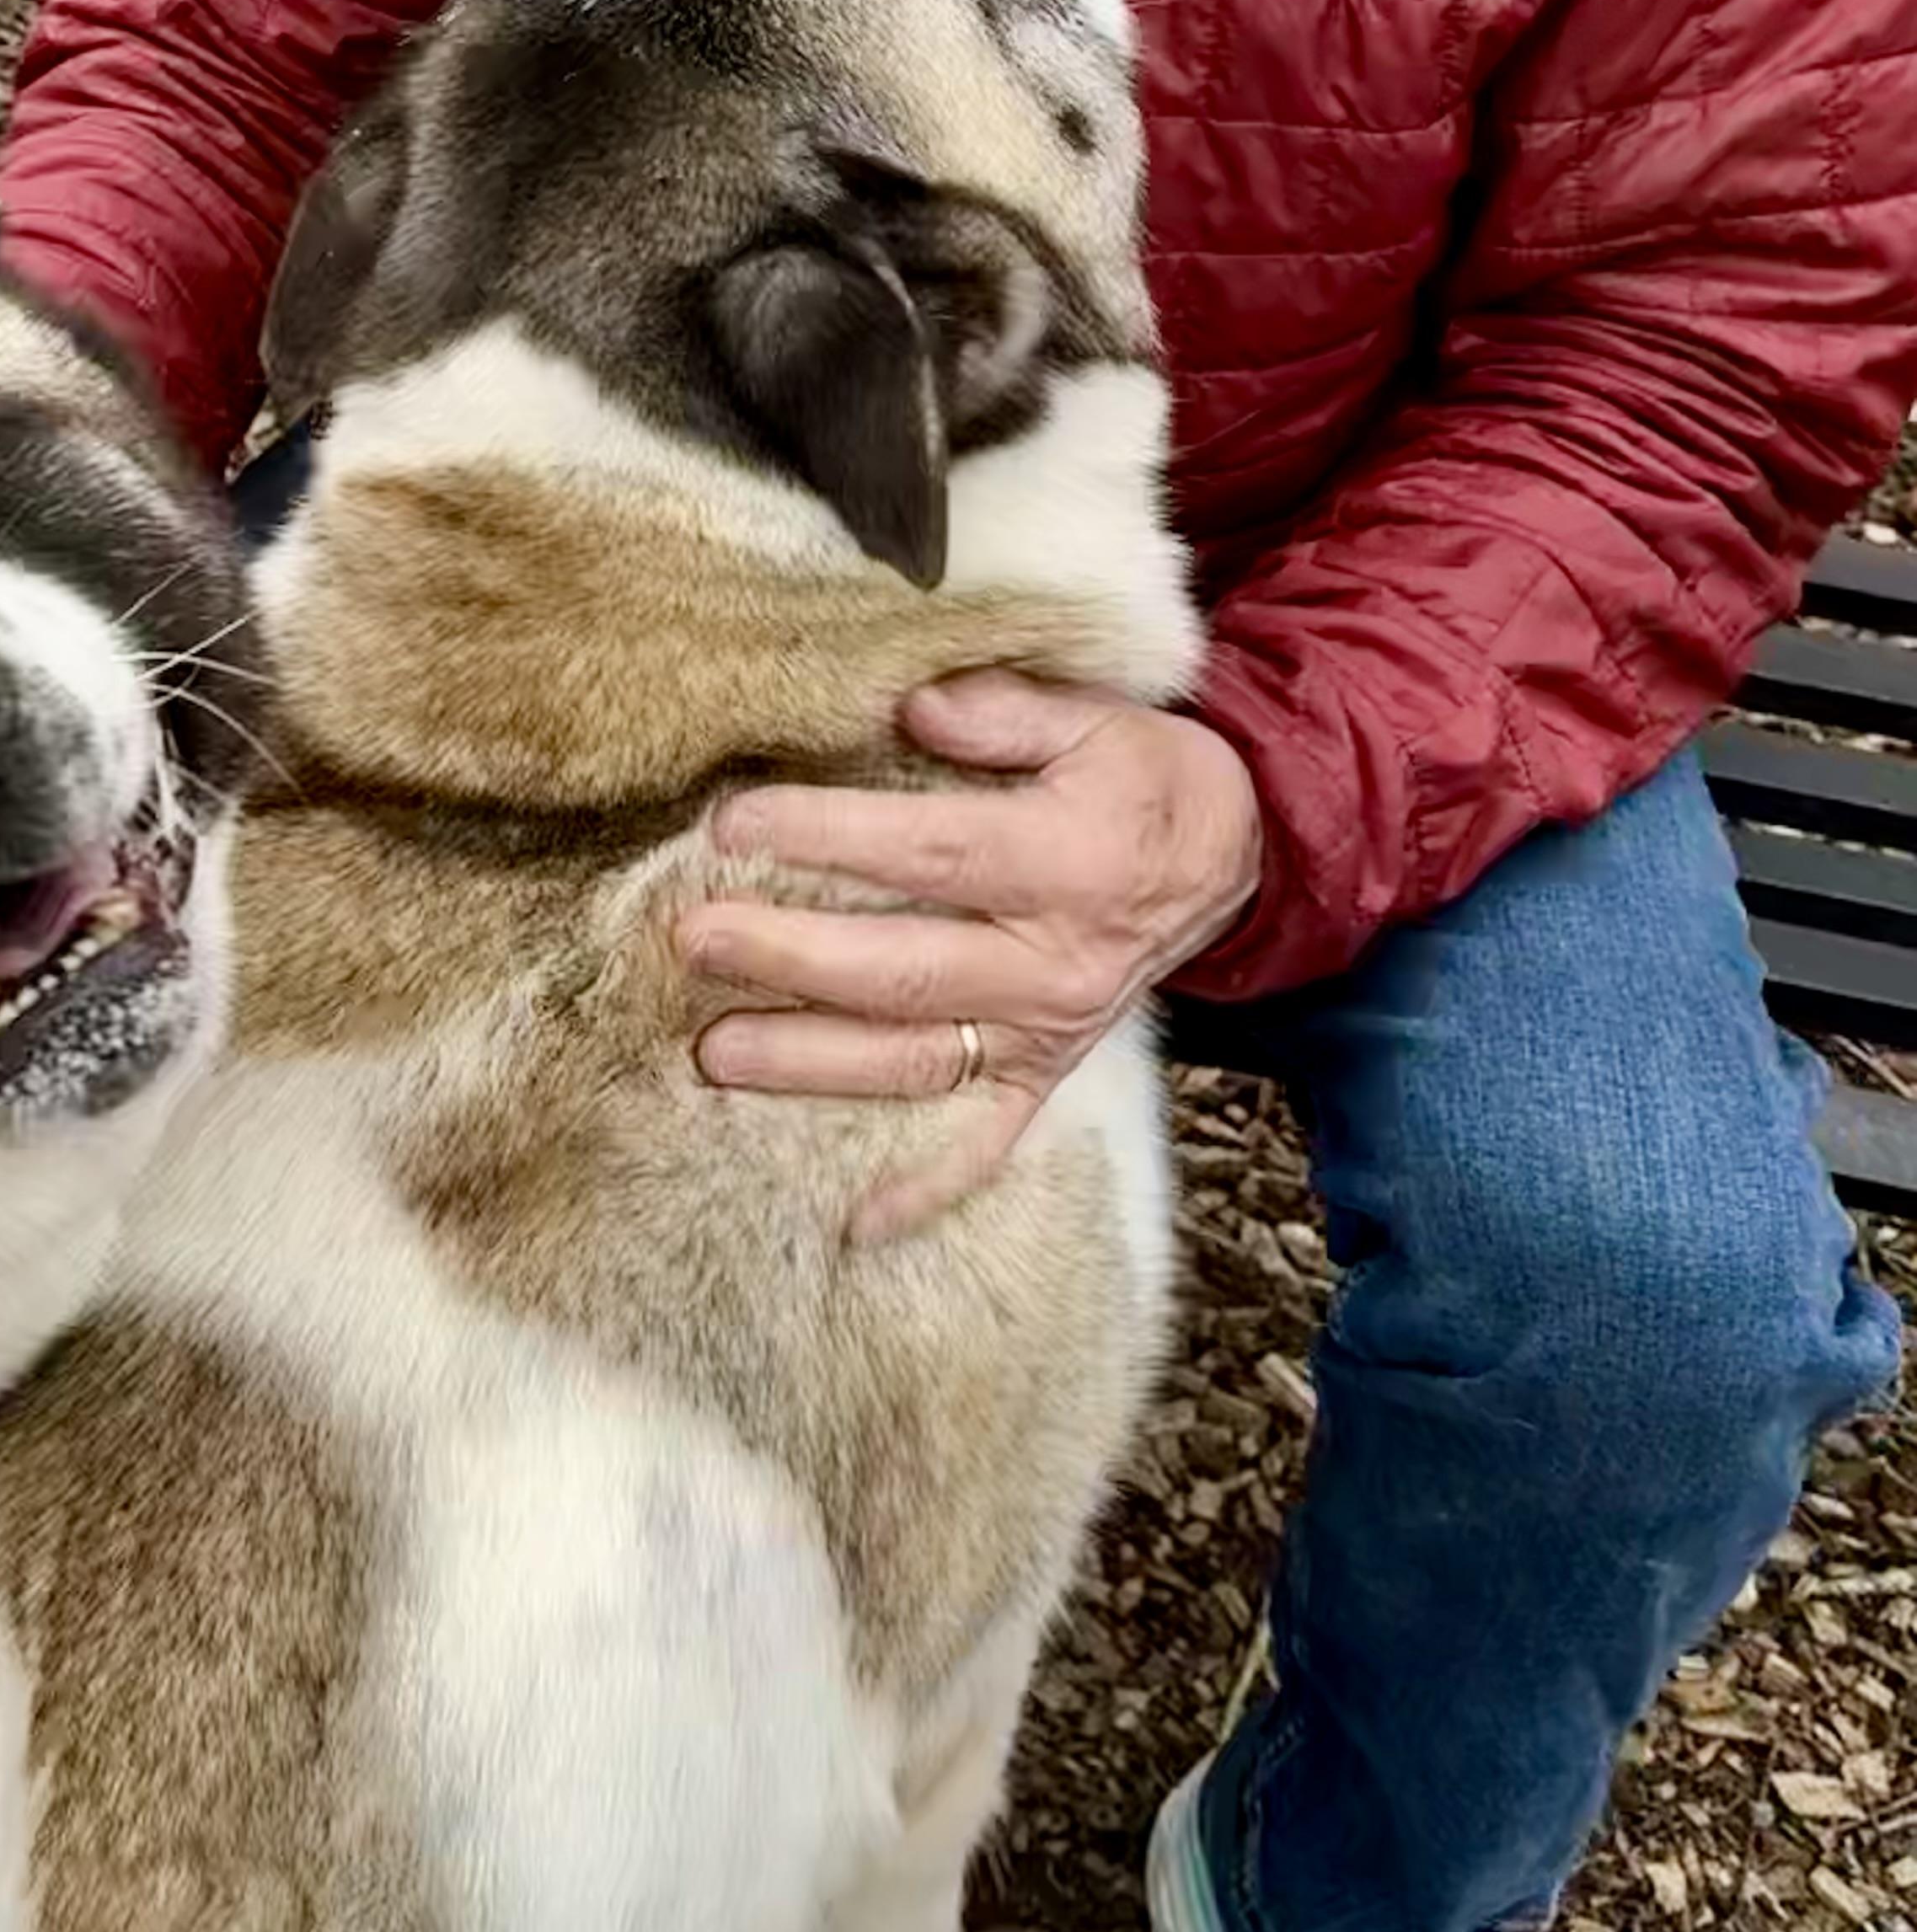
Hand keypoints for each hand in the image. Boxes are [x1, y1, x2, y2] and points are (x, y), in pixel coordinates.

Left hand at [674, 672, 1260, 1242]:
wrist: (1237, 859)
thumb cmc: (1144, 779)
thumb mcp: (1098, 720)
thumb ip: (1004, 712)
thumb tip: (912, 706)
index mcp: (1066, 862)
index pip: (928, 851)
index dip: (828, 837)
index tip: (734, 824)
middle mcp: (1051, 963)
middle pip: (904, 968)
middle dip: (790, 957)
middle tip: (694, 940)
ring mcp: (1047, 1032)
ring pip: (917, 1061)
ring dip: (812, 1064)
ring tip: (712, 1054)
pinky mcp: (1046, 1074)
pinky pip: (987, 1145)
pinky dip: (926, 1190)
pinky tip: (853, 1224)